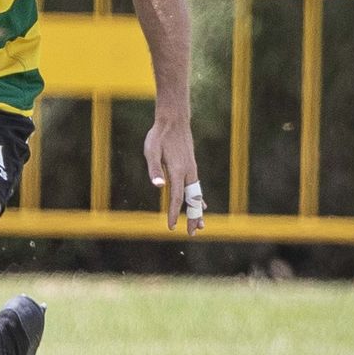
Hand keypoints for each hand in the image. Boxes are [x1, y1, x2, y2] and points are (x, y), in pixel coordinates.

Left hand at [144, 112, 203, 233]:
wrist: (174, 121)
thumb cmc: (159, 136)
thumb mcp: (151, 151)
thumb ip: (155, 169)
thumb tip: (158, 187)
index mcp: (178, 171)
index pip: (176, 198)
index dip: (174, 213)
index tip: (171, 227)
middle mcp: (188, 172)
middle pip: (192, 200)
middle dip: (193, 217)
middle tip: (193, 233)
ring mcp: (191, 169)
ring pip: (197, 194)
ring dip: (199, 211)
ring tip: (201, 225)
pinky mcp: (191, 166)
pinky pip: (197, 187)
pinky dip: (199, 199)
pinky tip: (201, 205)